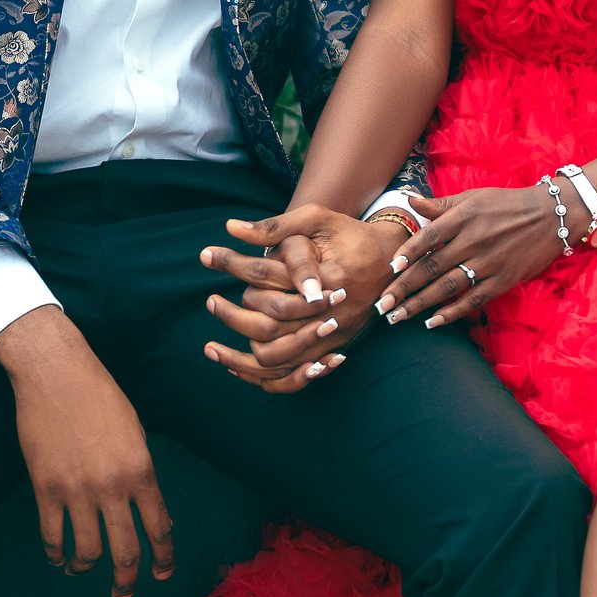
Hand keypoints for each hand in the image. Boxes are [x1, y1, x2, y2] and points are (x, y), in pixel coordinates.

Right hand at [0, 307, 172, 596]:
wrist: (55, 374)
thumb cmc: (99, 396)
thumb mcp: (135, 433)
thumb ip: (142, 474)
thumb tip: (150, 512)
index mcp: (141, 471)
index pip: (159, 528)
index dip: (163, 557)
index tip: (162, 573)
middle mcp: (113, 487)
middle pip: (126, 552)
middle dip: (127, 580)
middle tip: (124, 594)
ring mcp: (77, 490)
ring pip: (87, 551)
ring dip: (86, 569)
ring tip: (82, 571)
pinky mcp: (45, 488)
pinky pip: (52, 536)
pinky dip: (55, 553)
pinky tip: (57, 557)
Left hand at [199, 204, 399, 390]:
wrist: (390, 260)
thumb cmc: (350, 234)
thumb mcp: (318, 219)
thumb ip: (276, 225)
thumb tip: (230, 227)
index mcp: (325, 277)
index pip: (266, 276)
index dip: (232, 263)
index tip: (207, 255)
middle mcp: (330, 313)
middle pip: (268, 325)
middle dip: (232, 315)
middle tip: (210, 302)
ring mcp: (333, 336)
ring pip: (278, 359)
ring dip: (240, 358)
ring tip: (213, 346)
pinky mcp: (333, 350)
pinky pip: (294, 377)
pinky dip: (265, 378)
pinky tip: (240, 369)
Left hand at [376, 185, 566, 330]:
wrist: (551, 216)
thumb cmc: (506, 204)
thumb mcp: (473, 197)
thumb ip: (440, 204)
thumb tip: (409, 200)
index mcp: (463, 217)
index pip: (428, 237)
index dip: (407, 254)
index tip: (388, 270)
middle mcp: (474, 240)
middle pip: (432, 268)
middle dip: (404, 288)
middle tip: (382, 305)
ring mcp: (488, 263)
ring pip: (447, 287)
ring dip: (419, 304)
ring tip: (397, 317)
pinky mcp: (502, 280)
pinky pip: (473, 300)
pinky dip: (451, 313)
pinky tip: (431, 323)